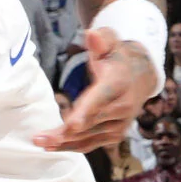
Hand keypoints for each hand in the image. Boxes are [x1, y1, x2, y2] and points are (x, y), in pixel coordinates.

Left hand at [35, 27, 160, 153]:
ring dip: (63, 142)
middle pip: (90, 122)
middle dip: (65, 132)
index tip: (71, 125)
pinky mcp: (115, 135)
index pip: (101, 98)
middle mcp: (123, 106)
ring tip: (40, 143)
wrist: (140, 76)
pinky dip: (71, 147)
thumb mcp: (111, 42)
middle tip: (40, 138)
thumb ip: (101, 38)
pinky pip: (91, 144)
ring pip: (88, 137)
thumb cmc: (116, 57)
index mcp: (119, 82)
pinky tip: (52, 147)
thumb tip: (91, 34)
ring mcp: (120, 123)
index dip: (86, 112)